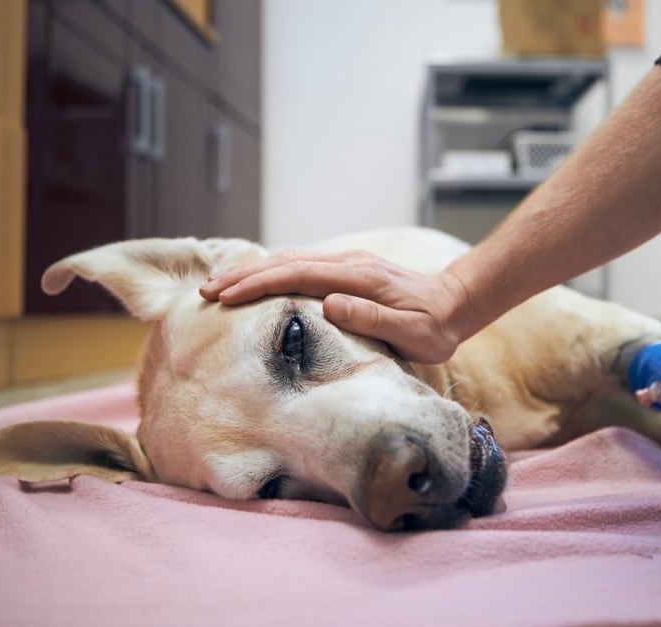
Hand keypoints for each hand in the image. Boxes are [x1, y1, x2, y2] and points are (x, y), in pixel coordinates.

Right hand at [199, 249, 469, 363]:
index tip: (227, 297)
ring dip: (251, 271)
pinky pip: (299, 265)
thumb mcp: (412, 333)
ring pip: (289, 260)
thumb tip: (329, 303)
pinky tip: (251, 280)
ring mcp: (346, 262)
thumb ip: (372, 318)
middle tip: (205, 290)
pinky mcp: (345, 269)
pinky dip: (270, 270)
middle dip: (242, 275)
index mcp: (359, 277)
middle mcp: (348, 262)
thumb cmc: (435, 327)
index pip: (298, 275)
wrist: (455, 303)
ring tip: (217, 286)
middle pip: (285, 261)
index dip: (259, 284)